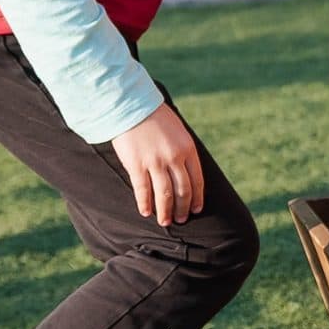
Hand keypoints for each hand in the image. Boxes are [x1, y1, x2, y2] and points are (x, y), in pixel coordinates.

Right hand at [112, 100, 205, 225]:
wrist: (131, 105)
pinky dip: (145, 203)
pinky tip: (145, 212)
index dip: (197, 198)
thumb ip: (183, 151)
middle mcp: (174, 157)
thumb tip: (186, 173)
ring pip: (164, 195)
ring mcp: (155, 162)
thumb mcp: (178, 131)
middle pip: (182, 191)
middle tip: (181, 220)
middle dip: (182, 209)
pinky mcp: (136, 164)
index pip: (197, 181)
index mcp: (188, 149)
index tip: (195, 210)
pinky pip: (143, 190)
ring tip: (165, 222)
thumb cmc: (155, 117)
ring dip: (165, 211)